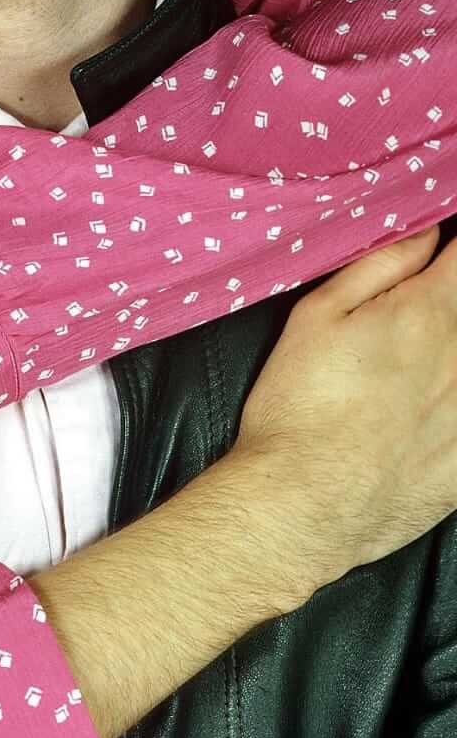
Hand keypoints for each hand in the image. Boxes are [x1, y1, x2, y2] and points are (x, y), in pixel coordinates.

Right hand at [226, 225, 456, 607]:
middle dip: (444, 305)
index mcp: (426, 315)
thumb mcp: (316, 317)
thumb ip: (378, 267)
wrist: (302, 505)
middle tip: (396, 329)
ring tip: (393, 375)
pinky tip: (411, 407)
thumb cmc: (296, 405)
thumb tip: (426, 232)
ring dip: (443, 352)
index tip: (440, 246)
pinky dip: (448, 402)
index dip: (451, 246)